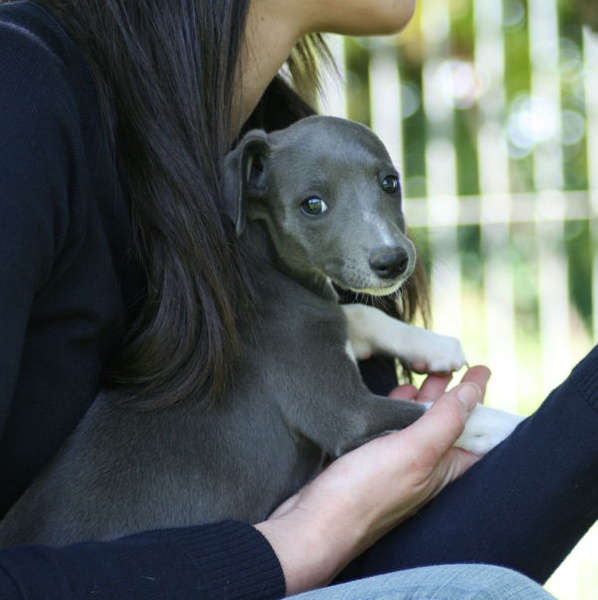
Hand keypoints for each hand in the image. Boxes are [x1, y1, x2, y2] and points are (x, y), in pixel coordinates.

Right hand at [255, 366, 490, 595]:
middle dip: (455, 392)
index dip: (481, 401)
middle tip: (457, 362)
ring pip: (419, 423)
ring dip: (426, 396)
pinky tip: (397, 393)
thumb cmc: (363, 495)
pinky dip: (398, 407)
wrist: (312, 523)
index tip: (483, 369)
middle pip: (448, 423)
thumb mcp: (413, 452)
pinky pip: (392, 426)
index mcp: (442, 469)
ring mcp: (395, 463)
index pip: (475, 433)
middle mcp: (423, 467)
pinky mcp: (370, 458)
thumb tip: (473, 393)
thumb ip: (444, 421)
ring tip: (430, 370)